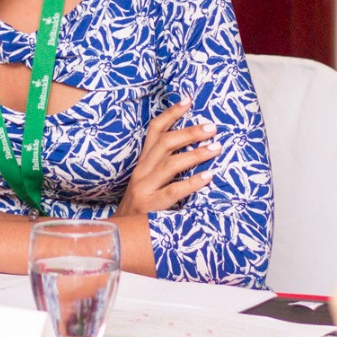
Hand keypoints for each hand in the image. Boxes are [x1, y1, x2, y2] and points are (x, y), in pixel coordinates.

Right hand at [115, 99, 222, 216]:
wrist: (119, 236)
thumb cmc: (142, 207)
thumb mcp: (149, 181)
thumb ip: (166, 165)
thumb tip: (195, 147)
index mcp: (143, 162)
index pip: (154, 130)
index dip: (171, 114)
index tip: (189, 100)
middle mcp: (142, 171)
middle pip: (164, 143)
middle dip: (189, 132)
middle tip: (212, 127)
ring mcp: (144, 188)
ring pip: (170, 164)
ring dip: (195, 154)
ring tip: (216, 148)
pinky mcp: (150, 207)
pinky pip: (174, 191)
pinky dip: (192, 182)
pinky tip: (208, 177)